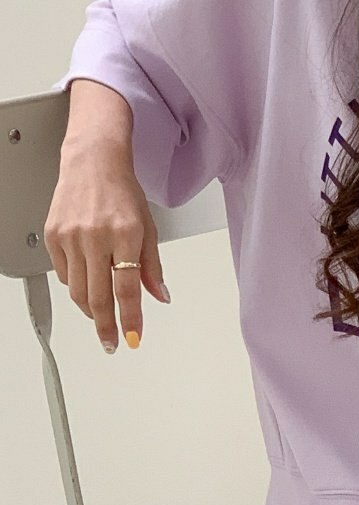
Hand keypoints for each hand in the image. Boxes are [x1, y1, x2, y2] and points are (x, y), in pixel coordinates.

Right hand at [44, 138, 169, 353]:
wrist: (92, 162)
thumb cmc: (122, 192)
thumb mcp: (148, 228)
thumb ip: (152, 266)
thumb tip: (159, 296)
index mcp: (124, 235)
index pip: (128, 289)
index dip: (130, 319)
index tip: (132, 337)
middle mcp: (95, 237)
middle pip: (98, 297)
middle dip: (106, 326)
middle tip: (112, 342)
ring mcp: (71, 237)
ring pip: (78, 291)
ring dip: (91, 310)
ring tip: (102, 316)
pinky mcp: (53, 236)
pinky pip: (65, 274)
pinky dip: (77, 286)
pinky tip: (88, 283)